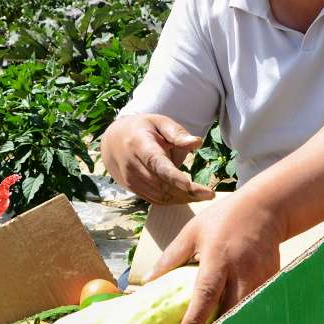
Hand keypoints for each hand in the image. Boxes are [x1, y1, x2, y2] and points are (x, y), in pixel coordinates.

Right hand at [100, 114, 216, 204]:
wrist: (113, 141)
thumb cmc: (143, 129)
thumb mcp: (159, 122)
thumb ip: (177, 133)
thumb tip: (197, 142)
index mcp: (140, 144)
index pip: (157, 163)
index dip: (173, 176)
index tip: (190, 185)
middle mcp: (132, 165)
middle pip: (161, 184)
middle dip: (187, 192)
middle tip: (209, 194)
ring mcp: (131, 179)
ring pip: (159, 196)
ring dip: (182, 199)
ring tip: (203, 196)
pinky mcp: (133, 189)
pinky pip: (155, 200)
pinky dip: (173, 201)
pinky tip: (188, 197)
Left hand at [147, 194, 282, 323]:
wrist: (265, 207)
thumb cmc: (223, 219)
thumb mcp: (192, 232)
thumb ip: (171, 258)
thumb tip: (146, 281)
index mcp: (218, 256)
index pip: (207, 292)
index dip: (196, 316)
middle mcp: (241, 268)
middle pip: (231, 308)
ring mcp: (260, 275)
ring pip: (247, 310)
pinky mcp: (272, 278)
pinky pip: (258, 303)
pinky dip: (247, 316)